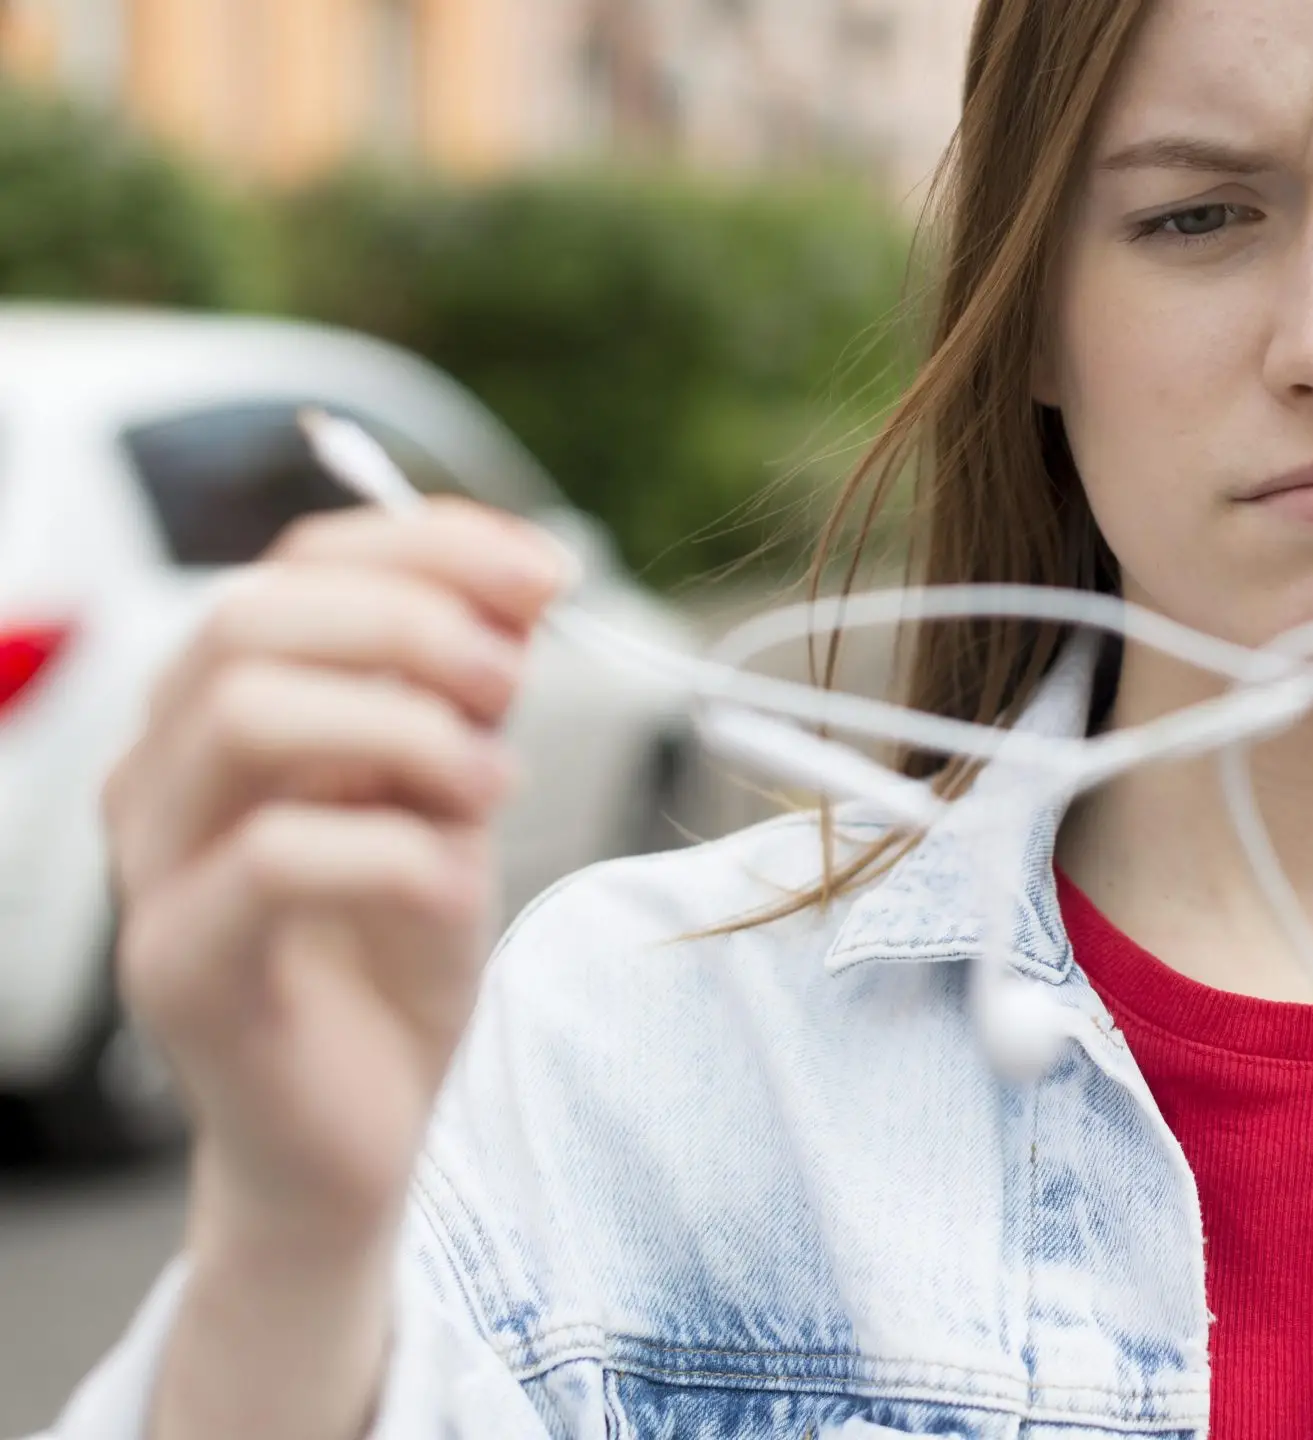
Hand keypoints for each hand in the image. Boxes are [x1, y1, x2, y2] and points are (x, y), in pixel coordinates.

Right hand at [101, 499, 567, 1437]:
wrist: (360, 1132)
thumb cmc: (395, 951)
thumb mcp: (452, 793)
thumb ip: (467, 690)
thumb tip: (523, 578)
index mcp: (223, 708)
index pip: (296, 564)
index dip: (429, 545)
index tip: (549, 570)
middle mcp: (163, 771)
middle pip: (252, 618)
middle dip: (412, 625)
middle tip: (515, 684)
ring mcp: (155, 870)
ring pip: (247, 715)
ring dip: (404, 729)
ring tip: (490, 787)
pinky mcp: (180, 968)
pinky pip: (275, 860)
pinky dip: (399, 852)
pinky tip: (454, 884)